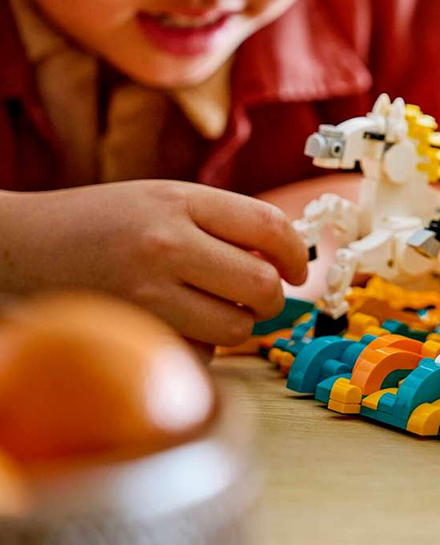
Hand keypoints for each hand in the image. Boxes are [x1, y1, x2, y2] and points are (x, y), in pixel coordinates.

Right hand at [0, 181, 308, 349]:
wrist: (17, 246)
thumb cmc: (99, 224)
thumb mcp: (162, 199)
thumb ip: (221, 222)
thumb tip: (284, 260)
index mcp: (181, 201)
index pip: (270, 226)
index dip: (296, 254)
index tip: (296, 270)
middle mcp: (166, 244)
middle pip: (262, 285)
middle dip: (270, 298)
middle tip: (257, 298)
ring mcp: (146, 292)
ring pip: (235, 328)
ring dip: (236, 327)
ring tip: (211, 311)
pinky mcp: (131, 332)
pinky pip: (198, 354)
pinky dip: (198, 348)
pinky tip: (175, 326)